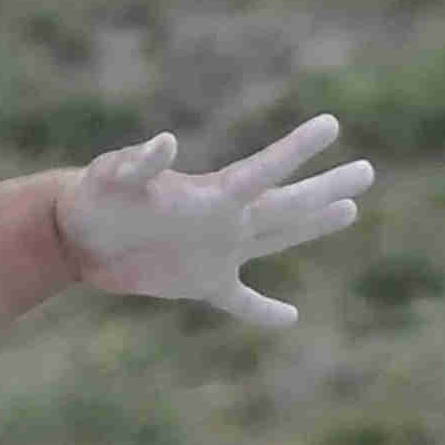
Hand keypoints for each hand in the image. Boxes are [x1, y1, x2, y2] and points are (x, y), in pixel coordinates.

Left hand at [54, 114, 373, 331]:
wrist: (75, 232)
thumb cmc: (95, 196)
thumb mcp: (115, 177)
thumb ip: (140, 163)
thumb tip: (166, 143)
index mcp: (211, 196)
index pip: (264, 172)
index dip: (296, 150)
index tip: (331, 125)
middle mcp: (224, 218)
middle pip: (286, 205)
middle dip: (325, 189)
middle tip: (369, 172)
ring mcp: (217, 250)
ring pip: (277, 238)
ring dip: (312, 226)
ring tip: (349, 210)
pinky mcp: (200, 282)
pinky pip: (240, 300)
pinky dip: (263, 312)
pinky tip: (290, 318)